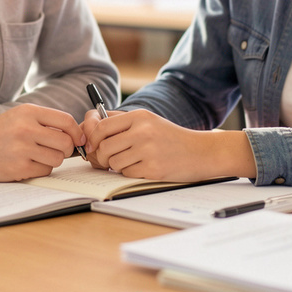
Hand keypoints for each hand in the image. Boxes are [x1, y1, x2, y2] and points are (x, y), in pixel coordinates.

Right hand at [0, 104, 85, 181]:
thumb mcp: (19, 116)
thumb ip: (45, 122)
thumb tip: (76, 135)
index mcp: (28, 112)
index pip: (66, 121)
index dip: (76, 132)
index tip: (79, 140)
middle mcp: (26, 128)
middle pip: (65, 142)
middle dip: (65, 149)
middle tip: (54, 150)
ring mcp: (22, 149)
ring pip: (57, 159)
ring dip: (52, 160)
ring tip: (36, 156)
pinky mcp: (18, 168)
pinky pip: (45, 171)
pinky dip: (40, 170)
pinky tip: (26, 164)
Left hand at [84, 108, 255, 180]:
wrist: (201, 151)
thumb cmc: (171, 137)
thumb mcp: (149, 121)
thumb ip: (122, 122)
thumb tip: (91, 127)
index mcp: (139, 116)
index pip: (102, 126)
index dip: (92, 138)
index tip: (91, 146)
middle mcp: (143, 131)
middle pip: (104, 147)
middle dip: (102, 157)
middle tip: (107, 160)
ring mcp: (148, 150)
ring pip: (114, 163)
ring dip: (117, 166)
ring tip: (130, 162)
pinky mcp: (154, 169)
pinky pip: (127, 174)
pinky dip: (130, 174)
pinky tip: (143, 168)